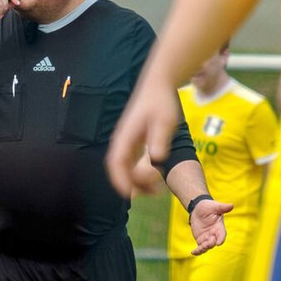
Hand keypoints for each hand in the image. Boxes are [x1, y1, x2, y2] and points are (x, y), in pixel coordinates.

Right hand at [106, 79, 180, 196]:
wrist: (157, 86)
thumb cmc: (160, 102)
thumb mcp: (165, 121)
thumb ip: (160, 139)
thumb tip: (157, 159)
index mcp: (125, 136)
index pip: (116, 162)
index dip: (120, 180)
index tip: (131, 194)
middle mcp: (121, 141)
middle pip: (118, 169)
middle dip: (130, 185)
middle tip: (152, 194)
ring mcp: (126, 142)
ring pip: (123, 167)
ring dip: (135, 181)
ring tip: (156, 191)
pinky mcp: (132, 142)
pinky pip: (130, 163)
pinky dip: (138, 173)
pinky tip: (154, 178)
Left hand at [189, 199, 233, 255]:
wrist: (198, 208)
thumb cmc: (208, 207)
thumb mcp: (215, 206)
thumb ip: (222, 207)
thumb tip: (231, 205)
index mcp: (219, 227)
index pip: (222, 234)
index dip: (221, 238)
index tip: (219, 242)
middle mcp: (214, 234)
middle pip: (214, 242)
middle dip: (211, 243)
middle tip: (208, 242)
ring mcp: (207, 238)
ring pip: (207, 246)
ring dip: (204, 248)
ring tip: (200, 248)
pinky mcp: (200, 240)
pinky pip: (200, 247)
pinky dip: (197, 251)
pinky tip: (193, 252)